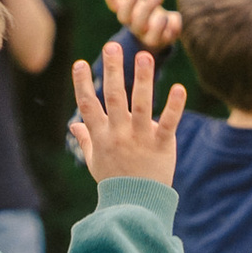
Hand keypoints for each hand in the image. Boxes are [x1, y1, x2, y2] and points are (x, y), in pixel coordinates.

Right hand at [67, 40, 184, 187]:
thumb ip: (86, 140)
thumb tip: (73, 126)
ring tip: (144, 55)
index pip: (88, 105)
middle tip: (113, 46)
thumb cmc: (114, 182)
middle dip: (112, 70)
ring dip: (143, 79)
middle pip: (114, 97)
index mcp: (101, 136)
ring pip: (141, 105)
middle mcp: (119, 134)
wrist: (136, 206)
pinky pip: (167, 123)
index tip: (79, 63)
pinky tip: (179, 88)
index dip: (82, 84)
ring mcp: (140, 139)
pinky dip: (174, 106)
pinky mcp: (161, 145)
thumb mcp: (95, 161)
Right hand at [103, 0, 181, 53]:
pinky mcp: (170, 37)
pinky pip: (173, 35)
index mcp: (130, 22)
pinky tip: (175, 16)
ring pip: (153, 38)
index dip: (129, 5)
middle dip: (148, 9)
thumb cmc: (140, 14)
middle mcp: (141, 31)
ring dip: (158, 26)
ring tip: (163, 14)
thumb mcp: (128, 6)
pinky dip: (175, 25)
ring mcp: (155, 37)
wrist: (158, 29)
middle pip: (139, 25)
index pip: (124, 16)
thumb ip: (116, 0)